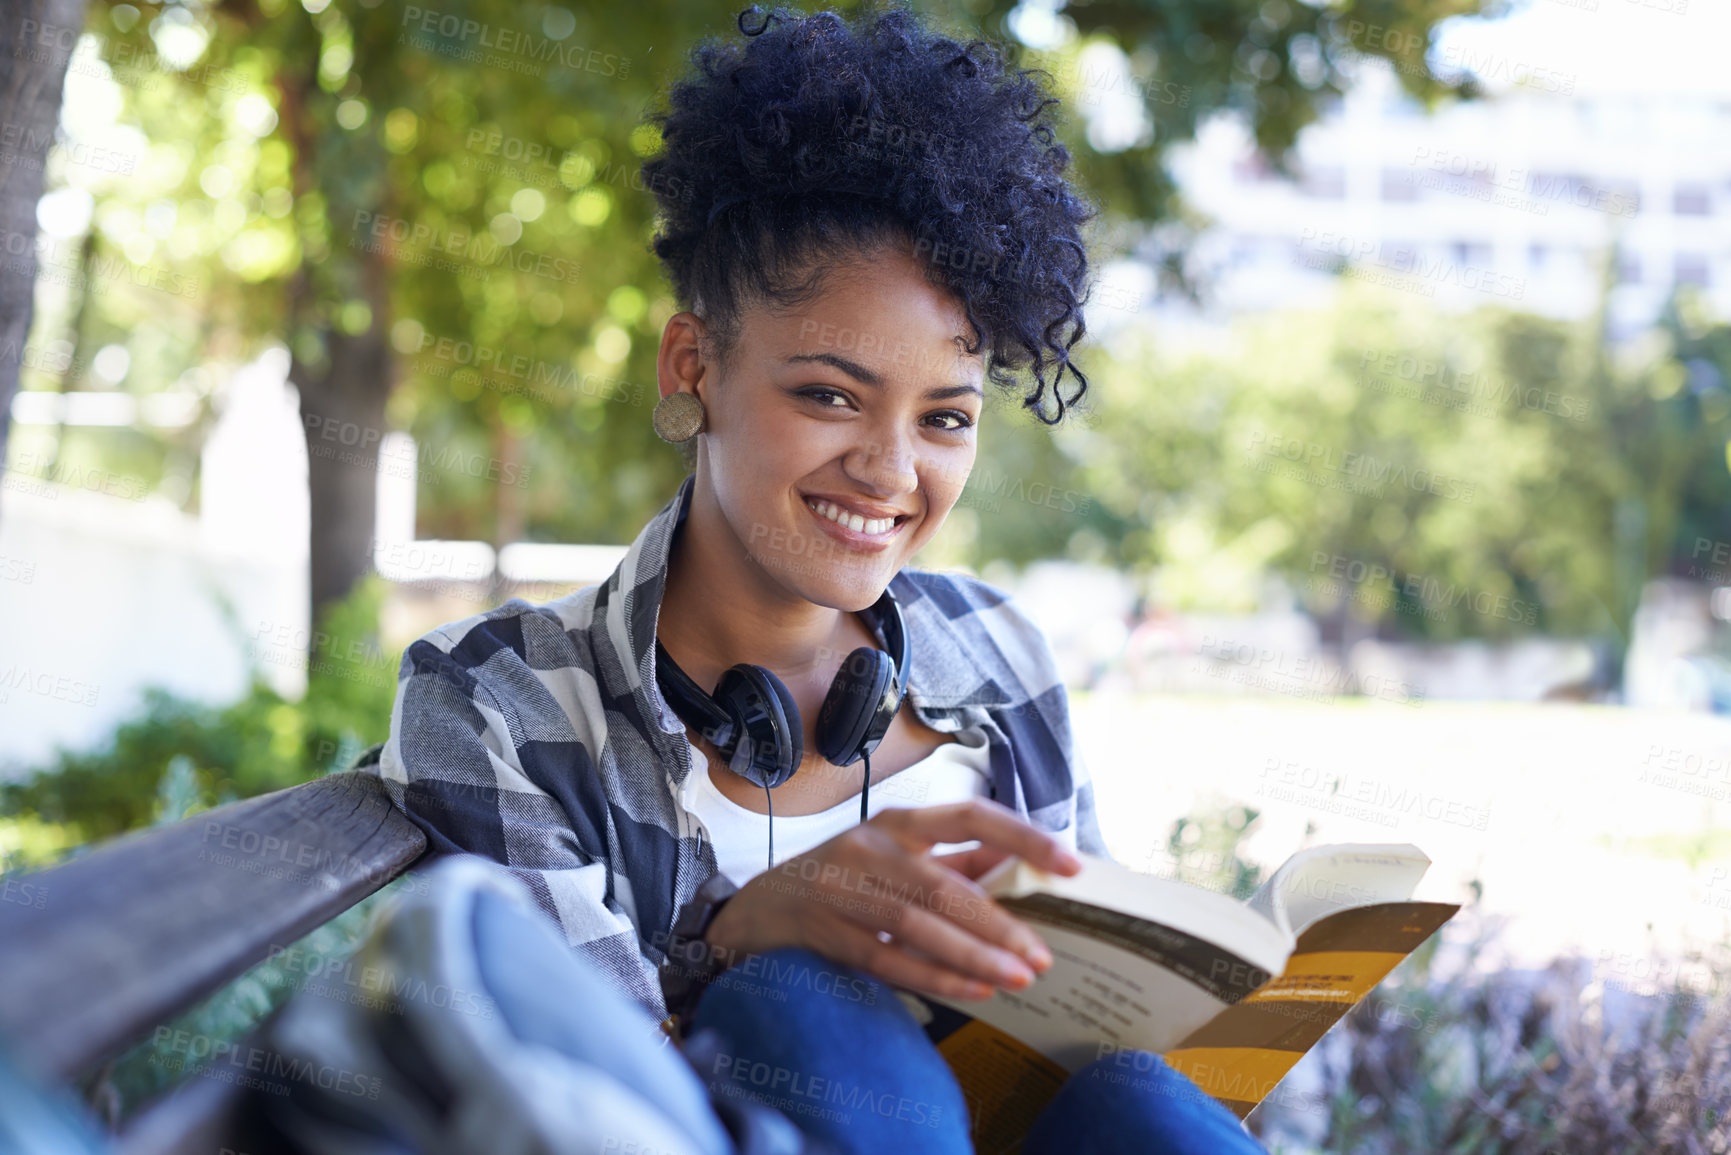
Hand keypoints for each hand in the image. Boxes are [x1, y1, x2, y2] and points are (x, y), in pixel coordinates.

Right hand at [702, 797, 1083, 1001]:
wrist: (753, 911)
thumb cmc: (840, 882)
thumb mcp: (895, 859)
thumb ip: (954, 863)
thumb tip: (1018, 865)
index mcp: (898, 823)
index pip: (970, 816)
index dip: (1023, 837)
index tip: (1070, 864)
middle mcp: (869, 846)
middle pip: (944, 883)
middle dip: (999, 922)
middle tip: (1042, 955)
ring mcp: (840, 889)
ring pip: (916, 922)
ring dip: (973, 953)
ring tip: (1018, 977)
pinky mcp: (821, 930)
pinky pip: (884, 958)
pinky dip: (932, 976)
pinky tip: (973, 990)